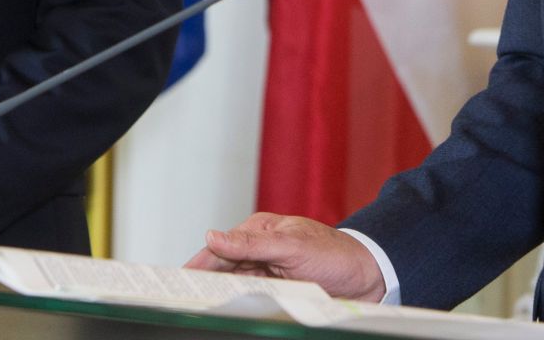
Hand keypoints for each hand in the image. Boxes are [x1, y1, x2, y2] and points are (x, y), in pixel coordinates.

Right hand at [187, 214, 385, 301]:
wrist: (369, 276)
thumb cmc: (334, 254)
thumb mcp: (291, 247)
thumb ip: (251, 245)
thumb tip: (212, 236)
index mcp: (259, 230)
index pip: (219, 249)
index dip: (196, 264)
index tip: (174, 279)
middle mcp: (260, 249)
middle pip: (223, 269)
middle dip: (203, 283)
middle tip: (182, 301)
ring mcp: (269, 271)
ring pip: (236, 286)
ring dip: (222, 296)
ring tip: (201, 309)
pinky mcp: (279, 290)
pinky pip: (254, 299)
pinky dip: (242, 305)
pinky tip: (230, 313)